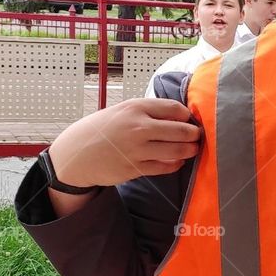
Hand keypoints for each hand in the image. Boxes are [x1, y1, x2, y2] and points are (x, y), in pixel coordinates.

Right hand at [48, 98, 201, 198]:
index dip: (187, 116)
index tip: (190, 120)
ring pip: (176, 151)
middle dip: (194, 134)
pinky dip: (175, 164)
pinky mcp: (135, 168)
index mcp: (136, 108)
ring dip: (189, 150)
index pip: (175, 109)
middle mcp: (138, 127)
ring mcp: (137, 149)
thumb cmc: (102, 129)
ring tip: (192, 149)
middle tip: (198, 136)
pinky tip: (177, 161)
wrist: (77, 154)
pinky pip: (165, 167)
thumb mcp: (122, 111)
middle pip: (181, 130)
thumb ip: (148, 111)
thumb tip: (180, 115)